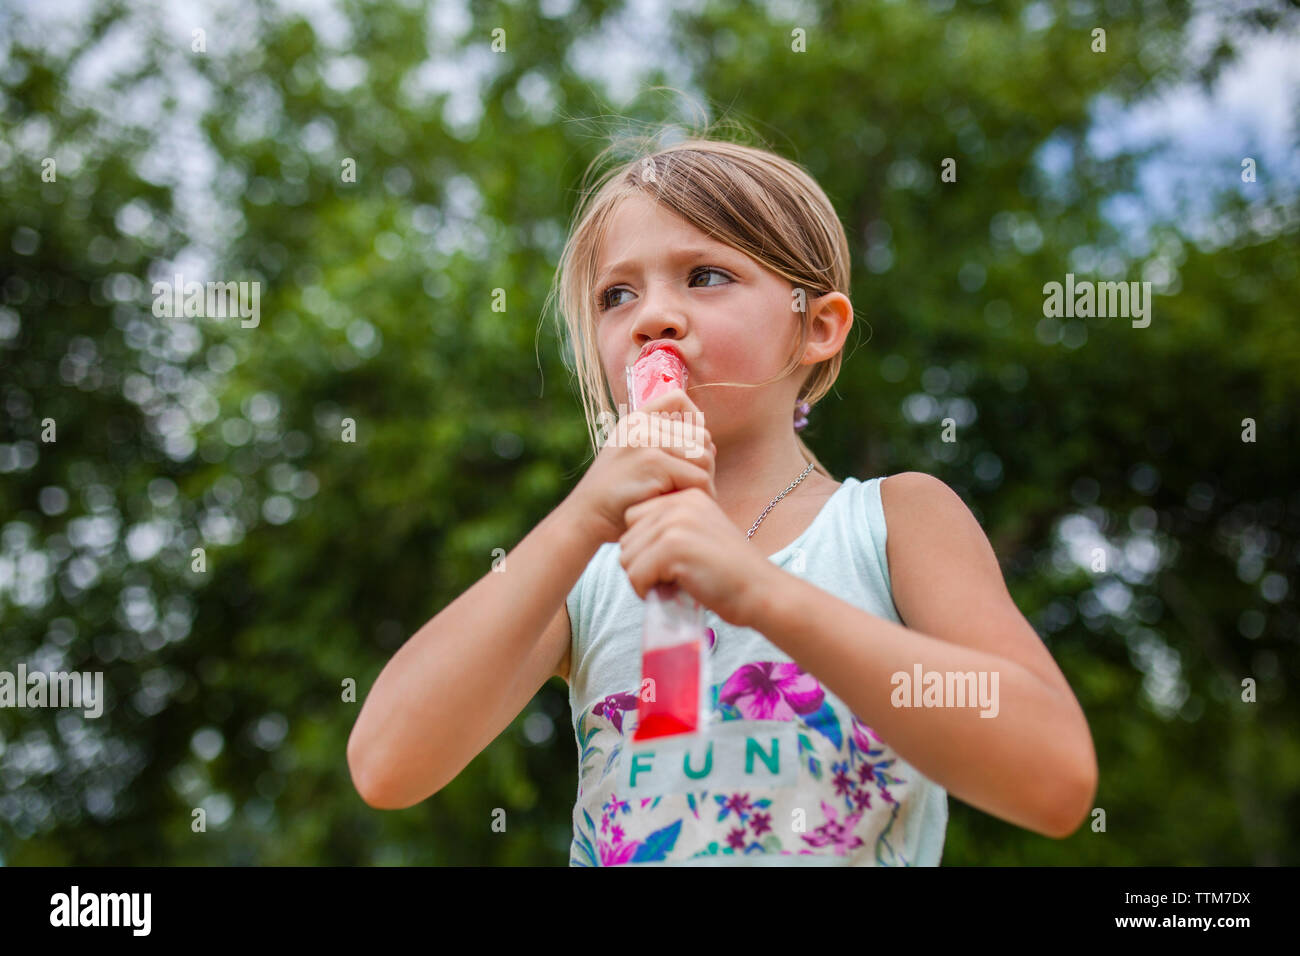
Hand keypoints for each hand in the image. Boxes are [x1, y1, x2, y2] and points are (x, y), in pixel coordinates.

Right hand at [567, 387, 715, 545]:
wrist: (585, 518)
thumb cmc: (616, 497)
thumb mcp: (633, 460)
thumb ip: (665, 446)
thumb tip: (711, 446)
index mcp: (636, 420)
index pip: (678, 399)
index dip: (694, 420)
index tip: (689, 451)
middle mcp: (641, 424)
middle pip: (701, 435)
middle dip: (703, 464)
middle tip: (688, 487)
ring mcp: (646, 440)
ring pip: (705, 457)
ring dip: (703, 483)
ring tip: (685, 498)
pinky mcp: (653, 462)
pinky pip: (699, 478)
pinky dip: (699, 497)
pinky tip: (683, 507)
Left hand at [618, 486, 773, 628]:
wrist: (761, 591)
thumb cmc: (731, 573)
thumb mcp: (703, 535)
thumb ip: (673, 530)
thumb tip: (631, 546)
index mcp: (687, 497)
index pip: (634, 518)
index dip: (644, 547)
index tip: (667, 565)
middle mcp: (680, 504)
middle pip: (627, 538)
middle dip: (641, 565)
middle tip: (668, 579)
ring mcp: (675, 524)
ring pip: (627, 558)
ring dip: (643, 580)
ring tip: (671, 586)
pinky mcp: (672, 548)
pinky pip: (636, 575)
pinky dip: (646, 592)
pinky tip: (670, 594)